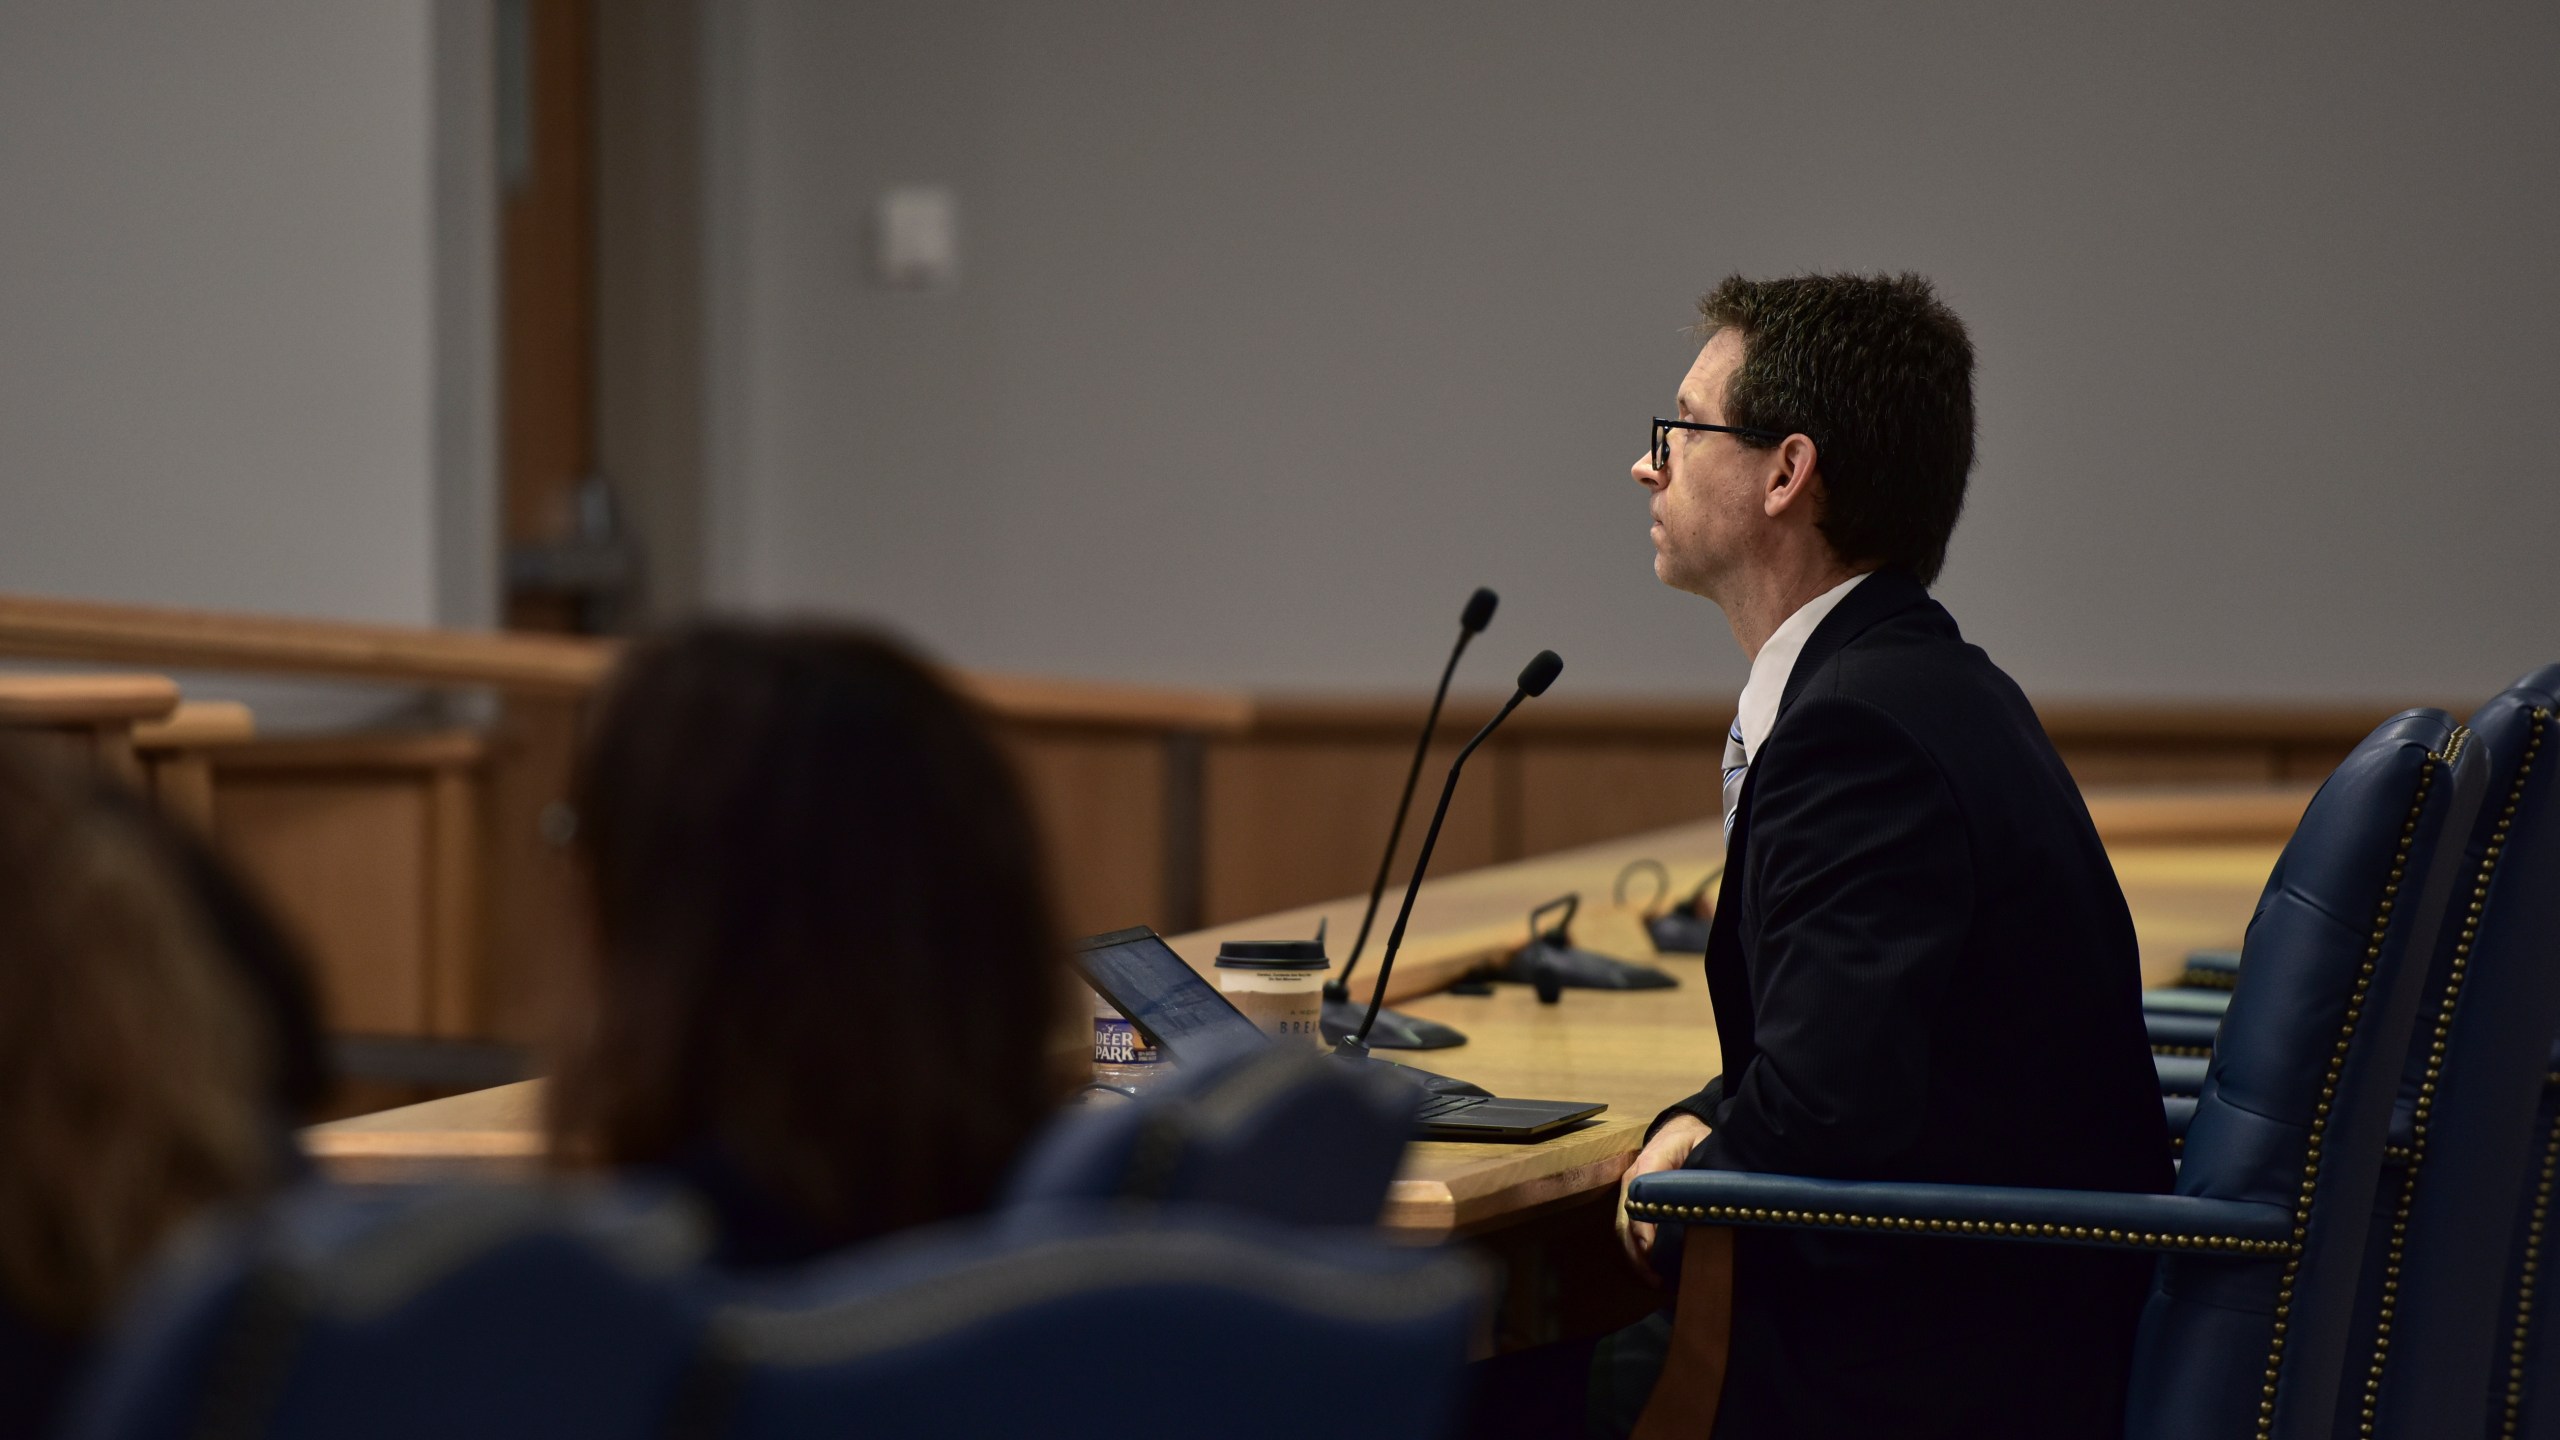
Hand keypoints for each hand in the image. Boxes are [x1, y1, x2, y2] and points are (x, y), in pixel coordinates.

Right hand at [1617, 1113, 1709, 1281]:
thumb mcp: (1702, 1145)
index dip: (1644, 1227)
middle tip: (1655, 1278)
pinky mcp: (1633, 1202)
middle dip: (1637, 1252)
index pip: (1639, 1199)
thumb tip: (1706, 1201)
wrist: (1682, 1128)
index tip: (1652, 1250)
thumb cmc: (1695, 1138)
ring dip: (1635, 1257)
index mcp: (1649, 1163)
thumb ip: (1701, 1167)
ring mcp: (1630, 1191)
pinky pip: (1628, 1230)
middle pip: (1626, 1220)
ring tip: (1654, 1281)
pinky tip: (1651, 1271)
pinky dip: (1636, 1253)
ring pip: (1623, 1229)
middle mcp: (1633, 1179)